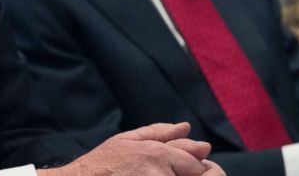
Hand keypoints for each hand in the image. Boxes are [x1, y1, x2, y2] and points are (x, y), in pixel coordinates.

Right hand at [39, 122, 223, 175]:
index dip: (194, 170)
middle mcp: (159, 173)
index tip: (179, 172)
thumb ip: (159, 133)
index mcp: (156, 153)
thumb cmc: (101, 163)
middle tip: (164, 172)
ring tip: (150, 174)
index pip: (197, 165)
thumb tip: (187, 127)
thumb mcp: (127, 141)